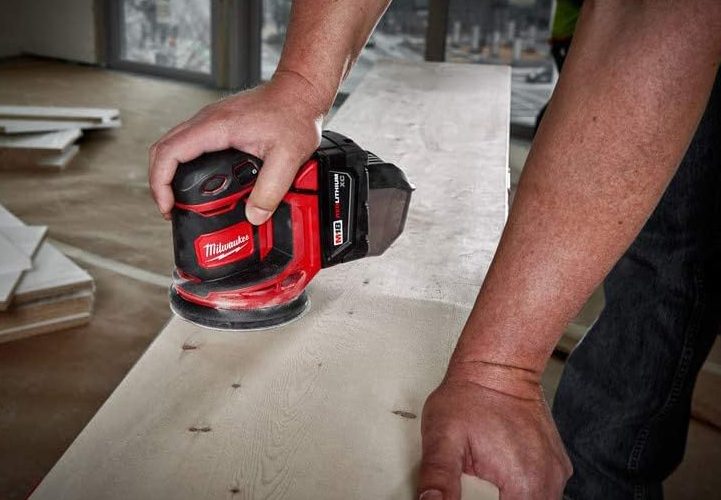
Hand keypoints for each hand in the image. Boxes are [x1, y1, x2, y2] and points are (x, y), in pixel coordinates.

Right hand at [148, 71, 325, 222]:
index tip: (168, 205)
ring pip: (174, 145)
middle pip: (163, 149)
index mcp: (216, 127)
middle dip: (159, 182)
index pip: (170, 152)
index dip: (160, 182)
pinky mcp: (217, 124)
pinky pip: (189, 143)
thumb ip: (271, 189)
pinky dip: (184, 164)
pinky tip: (199, 181)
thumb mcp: (289, 157)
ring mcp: (210, 120)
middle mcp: (207, 120)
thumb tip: (254, 215)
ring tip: (181, 199)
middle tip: (171, 208)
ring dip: (170, 172)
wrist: (300, 93)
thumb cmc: (294, 115)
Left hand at [418, 364, 571, 499]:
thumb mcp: (442, 436)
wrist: (497, 367)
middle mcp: (547, 482)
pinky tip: (500, 474)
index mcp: (523, 482)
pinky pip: (540, 492)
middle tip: (474, 484)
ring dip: (508, 497)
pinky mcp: (556, 467)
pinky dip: (520, 490)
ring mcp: (555, 474)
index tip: (465, 494)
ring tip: (486, 477)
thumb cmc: (470, 395)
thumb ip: (438, 477)